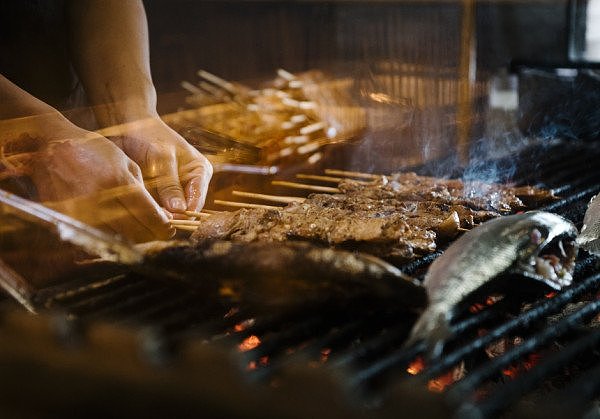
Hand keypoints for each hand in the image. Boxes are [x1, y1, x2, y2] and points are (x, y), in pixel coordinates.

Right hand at [24, 125, 173, 242]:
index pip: (148, 215)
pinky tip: (120, 228)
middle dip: (151, 234)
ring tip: (141, 229)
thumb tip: (160, 217)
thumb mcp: (126, 163)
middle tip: (159, 232)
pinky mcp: (69, 219)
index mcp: (117, 181)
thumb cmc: (94, 152)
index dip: (162, 227)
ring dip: (133, 237)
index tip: (169, 230)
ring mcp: (82, 211)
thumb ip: (144, 191)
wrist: (53, 148)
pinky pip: (98, 235)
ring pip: (117, 238)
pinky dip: (113, 236)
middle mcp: (100, 199)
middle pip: (135, 232)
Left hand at [107, 117, 212, 216]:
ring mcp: (175, 190)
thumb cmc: (150, 136)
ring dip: (161, 216)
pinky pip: (158, 208)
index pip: (198, 200)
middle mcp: (191, 183)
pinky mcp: (159, 194)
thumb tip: (181, 210)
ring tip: (147, 219)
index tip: (171, 221)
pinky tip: (140, 214)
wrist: (128, 126)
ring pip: (172, 211)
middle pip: (186, 209)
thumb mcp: (162, 159)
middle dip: (173, 216)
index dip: (186, 214)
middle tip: (156, 222)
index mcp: (200, 172)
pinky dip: (151, 212)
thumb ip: (170, 184)